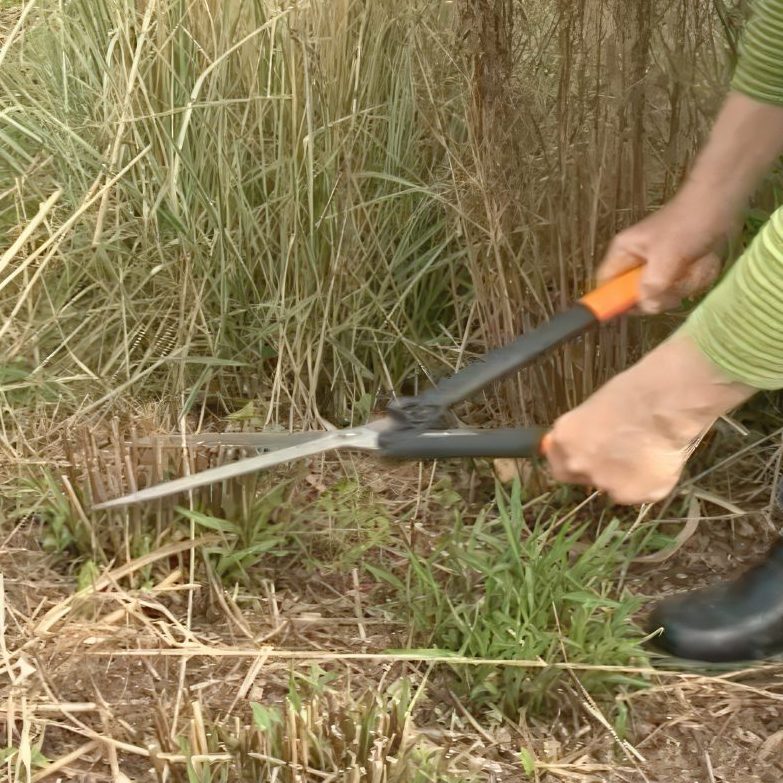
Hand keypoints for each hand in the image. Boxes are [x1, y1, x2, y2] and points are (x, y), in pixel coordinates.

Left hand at [544, 333, 752, 504]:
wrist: (664, 406)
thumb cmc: (632, 394)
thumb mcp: (593, 408)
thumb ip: (582, 433)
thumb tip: (580, 442)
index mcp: (563, 440)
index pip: (556, 460)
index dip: (574, 457)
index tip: (587, 452)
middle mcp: (576, 464)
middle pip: (579, 476)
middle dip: (596, 468)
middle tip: (619, 454)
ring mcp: (602, 483)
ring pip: (612, 485)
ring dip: (624, 475)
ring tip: (646, 452)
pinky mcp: (630, 495)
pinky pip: (638, 493)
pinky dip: (649, 482)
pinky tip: (659, 462)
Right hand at [598, 195, 727, 313]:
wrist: (722, 201)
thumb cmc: (688, 223)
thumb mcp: (666, 256)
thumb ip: (652, 286)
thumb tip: (647, 307)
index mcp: (624, 253)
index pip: (605, 283)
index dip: (612, 299)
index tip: (633, 308)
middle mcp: (638, 262)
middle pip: (637, 295)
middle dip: (661, 293)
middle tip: (674, 283)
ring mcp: (660, 266)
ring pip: (664, 294)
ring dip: (684, 284)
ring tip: (695, 264)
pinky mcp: (680, 269)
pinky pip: (683, 287)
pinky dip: (697, 279)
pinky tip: (704, 262)